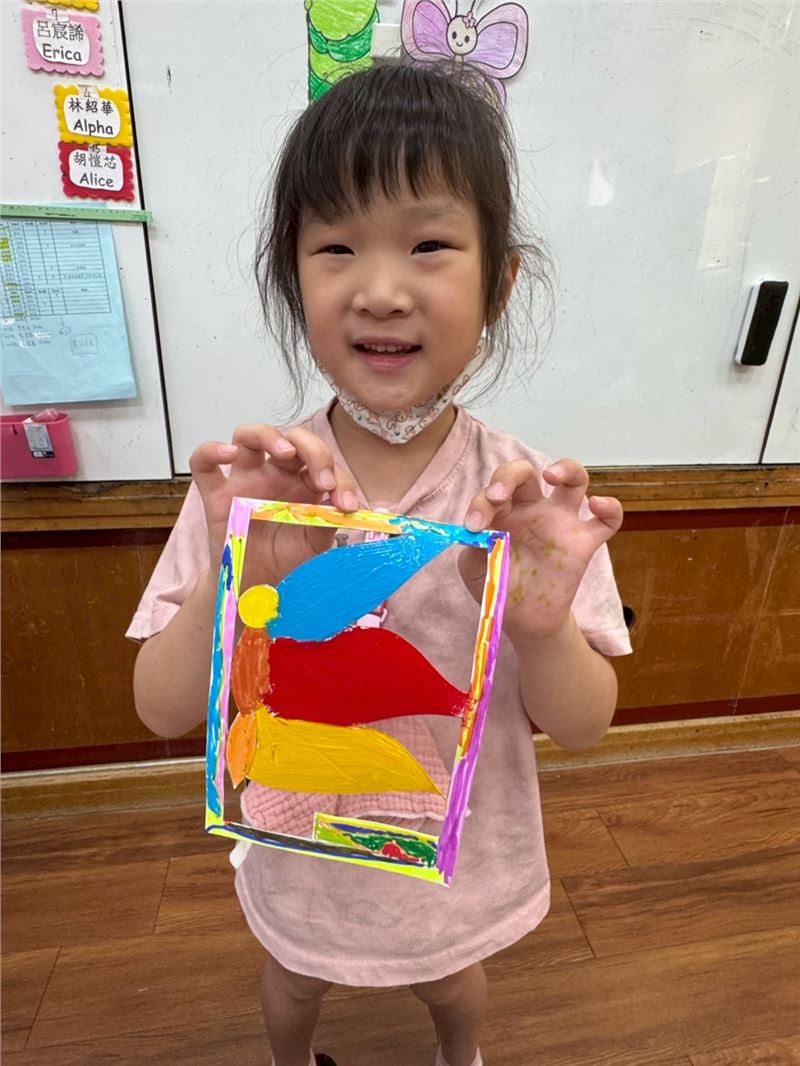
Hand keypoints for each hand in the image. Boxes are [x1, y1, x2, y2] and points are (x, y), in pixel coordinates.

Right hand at [189, 423, 358, 584]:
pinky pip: (203, 463)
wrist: (256, 586)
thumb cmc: (285, 558)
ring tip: (286, 451)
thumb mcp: (315, 543)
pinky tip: (228, 453)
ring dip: (268, 435)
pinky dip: (211, 451)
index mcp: (302, 481)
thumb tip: (343, 507)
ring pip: (247, 436)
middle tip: (325, 480)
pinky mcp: (216, 495)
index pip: (322, 462)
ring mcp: (243, 480)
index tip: (347, 505)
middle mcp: (274, 474)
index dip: (339, 477)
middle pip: (290, 438)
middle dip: (314, 450)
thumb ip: (328, 522)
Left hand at [458, 458, 622, 641]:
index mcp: (504, 512)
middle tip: (498, 495)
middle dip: (508, 475)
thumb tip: (477, 530)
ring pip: (575, 479)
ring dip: (567, 468)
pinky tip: (597, 505)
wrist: (523, 621)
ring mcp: (560, 523)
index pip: (494, 491)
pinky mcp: (584, 543)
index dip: (481, 502)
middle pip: (527, 473)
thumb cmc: (498, 585)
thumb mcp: (475, 568)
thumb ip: (473, 546)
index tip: (474, 526)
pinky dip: (610, 508)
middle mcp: (532, 511)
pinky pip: (608, 520)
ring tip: (552, 475)